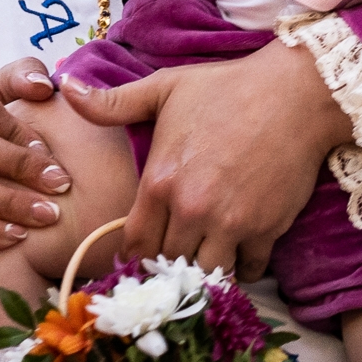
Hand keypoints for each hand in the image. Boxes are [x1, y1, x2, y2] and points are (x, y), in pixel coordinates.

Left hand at [65, 38, 347, 279]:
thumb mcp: (165, 88)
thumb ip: (113, 102)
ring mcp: (230, 223)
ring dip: (203, 271)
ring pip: (204, 274)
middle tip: (174, 260)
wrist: (296, 94)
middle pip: (167, 264)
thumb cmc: (228, 87)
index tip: (142, 255)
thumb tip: (64, 89)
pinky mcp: (266, 230)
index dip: (135, 255)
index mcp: (160, 181)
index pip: (134, 244)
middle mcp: (191, 209)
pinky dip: (243, 267)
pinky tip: (240, 252)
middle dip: (168, 265)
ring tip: (204, 259)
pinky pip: (248, 270)